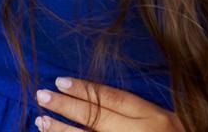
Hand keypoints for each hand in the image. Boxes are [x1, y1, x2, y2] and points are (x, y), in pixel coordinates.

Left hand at [35, 78, 183, 130]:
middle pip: (97, 117)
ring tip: (41, 121)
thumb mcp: (167, 118)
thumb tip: (97, 97)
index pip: (113, 99)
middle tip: (41, 95)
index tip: (59, 81)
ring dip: (63, 131)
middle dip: (66, 107)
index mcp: (153, 116)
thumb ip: (137, 109)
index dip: (85, 89)